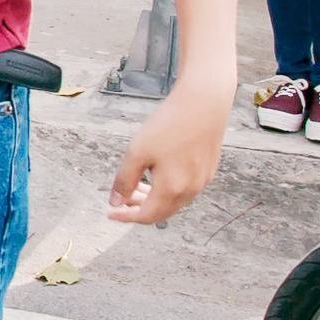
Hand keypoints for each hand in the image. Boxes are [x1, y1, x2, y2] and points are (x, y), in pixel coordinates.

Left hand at [106, 82, 227, 225]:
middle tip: (121, 199)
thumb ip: (124, 180)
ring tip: (136, 186)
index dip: (126, 217)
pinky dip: (167, 190)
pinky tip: (157, 175)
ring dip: (153, 199)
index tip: (111, 213)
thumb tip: (116, 201)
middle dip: (139, 209)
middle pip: (162, 212)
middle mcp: (191, 190)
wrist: (204, 102)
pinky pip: (185, 190)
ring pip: (174, 202)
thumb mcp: (137, 152)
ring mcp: (202, 181)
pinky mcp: (208, 170)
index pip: (147, 216)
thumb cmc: (170, 125)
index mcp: (172, 189)